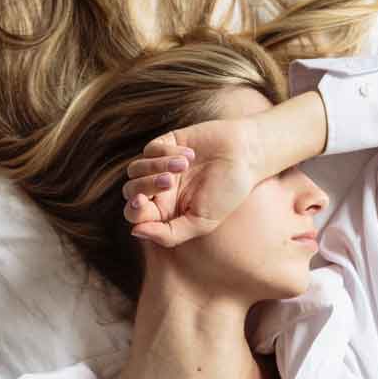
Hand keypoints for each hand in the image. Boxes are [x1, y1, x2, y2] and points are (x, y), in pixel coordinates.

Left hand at [121, 118, 262, 247]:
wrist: (247, 157)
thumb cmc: (227, 193)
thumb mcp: (202, 222)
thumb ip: (169, 234)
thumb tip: (134, 231)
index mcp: (165, 211)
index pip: (135, 214)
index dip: (133, 210)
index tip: (143, 202)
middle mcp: (158, 190)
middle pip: (130, 191)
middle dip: (145, 186)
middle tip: (170, 182)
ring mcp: (160, 166)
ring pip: (135, 170)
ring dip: (155, 167)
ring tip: (183, 166)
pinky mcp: (166, 144)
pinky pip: (150, 150)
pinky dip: (166, 152)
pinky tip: (189, 155)